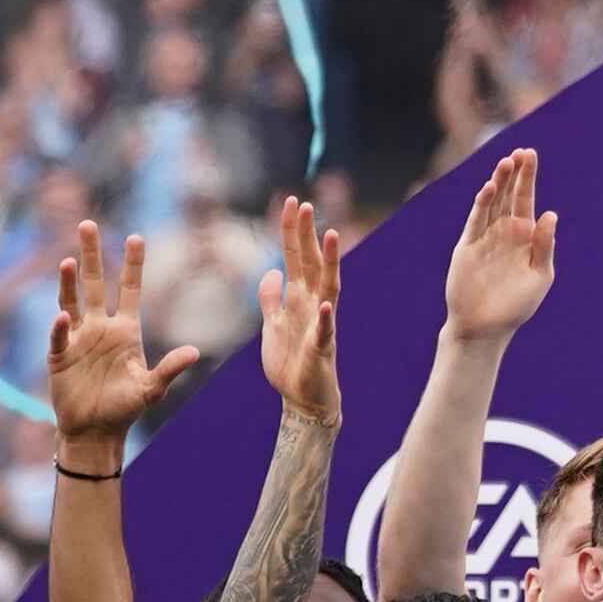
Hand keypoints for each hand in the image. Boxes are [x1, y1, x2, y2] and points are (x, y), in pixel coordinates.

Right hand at [46, 221, 202, 461]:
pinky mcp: (60, 355)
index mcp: (126, 330)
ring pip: (72, 302)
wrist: (96, 431)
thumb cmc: (125, 408)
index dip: (133, 264)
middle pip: (96, 284)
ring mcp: (78, 339)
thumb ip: (170, 368)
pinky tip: (63, 316)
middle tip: (88, 224)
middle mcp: (101, 327)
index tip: (136, 236)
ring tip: (68, 261)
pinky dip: (61, 326)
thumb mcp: (152, 388)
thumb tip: (195, 351)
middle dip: (92, 255)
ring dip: (69, 282)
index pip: (130, 289)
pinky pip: (60, 336)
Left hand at [256, 194, 347, 423]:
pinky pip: (324, 331)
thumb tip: (271, 271)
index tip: (291, 202)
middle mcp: (313, 305)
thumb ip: (271, 298)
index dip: (292, 231)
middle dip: (307, 234)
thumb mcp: (271, 325)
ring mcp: (320, 325)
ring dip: (329, 262)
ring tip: (331, 235)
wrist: (303, 399)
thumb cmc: (290, 363)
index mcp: (299, 298)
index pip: (296, 258)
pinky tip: (325, 304)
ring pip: (327, 287)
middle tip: (303, 204)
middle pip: (310, 264)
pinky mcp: (321, 350)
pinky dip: (325, 318)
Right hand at [443, 148, 558, 344]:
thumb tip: (551, 213)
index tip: (531, 154)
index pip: (525, 199)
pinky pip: (475, 221)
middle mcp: (503, 231)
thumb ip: (544, 246)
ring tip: (507, 163)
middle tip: (521, 152)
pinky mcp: (466, 247)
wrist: (486, 328)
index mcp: (524, 236)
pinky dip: (482, 204)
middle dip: (515, 173)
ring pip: (491, 203)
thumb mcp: (539, 275)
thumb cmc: (516, 305)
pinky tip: (489, 189)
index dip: (528, 177)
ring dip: (498, 183)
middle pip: (508, 195)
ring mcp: (484, 237)